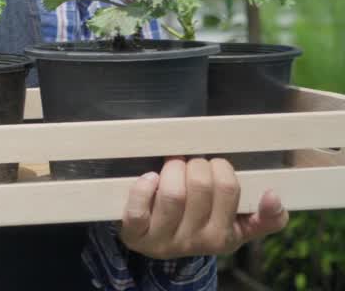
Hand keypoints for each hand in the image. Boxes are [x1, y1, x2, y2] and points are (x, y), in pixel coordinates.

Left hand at [119, 157, 288, 258]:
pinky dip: (143, 187)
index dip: (219, 167)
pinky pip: (138, 209)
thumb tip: (274, 196)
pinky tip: (150, 179)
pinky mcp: (135, 235)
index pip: (229, 188)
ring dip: (171, 169)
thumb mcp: (237, 227)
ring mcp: (163, 240)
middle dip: (195, 165)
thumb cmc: (199, 226)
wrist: (156, 244)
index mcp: (222, 237)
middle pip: (199, 186)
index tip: (214, 168)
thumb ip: (266, 218)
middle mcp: (194, 242)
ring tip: (172, 168)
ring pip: (173, 194)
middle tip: (191, 166)